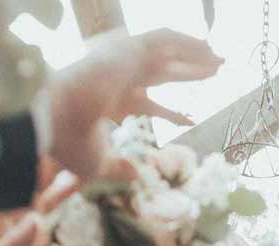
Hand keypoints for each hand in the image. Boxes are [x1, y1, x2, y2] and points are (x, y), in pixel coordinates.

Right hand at [48, 29, 222, 177]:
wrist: (56, 117)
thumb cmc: (71, 143)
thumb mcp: (98, 165)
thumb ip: (117, 168)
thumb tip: (135, 174)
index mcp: (111, 101)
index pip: (148, 103)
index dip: (173, 113)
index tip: (192, 119)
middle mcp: (118, 77)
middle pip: (163, 72)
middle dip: (189, 71)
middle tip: (216, 72)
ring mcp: (123, 59)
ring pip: (168, 52)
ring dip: (195, 55)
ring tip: (221, 61)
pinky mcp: (129, 44)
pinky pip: (166, 38)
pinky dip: (188, 43)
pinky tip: (209, 50)